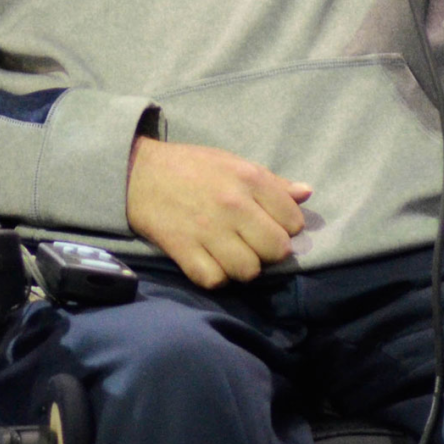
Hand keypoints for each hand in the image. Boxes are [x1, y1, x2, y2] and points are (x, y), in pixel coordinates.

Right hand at [126, 136, 310, 287]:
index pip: (293, 222)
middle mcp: (234, 205)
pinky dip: (215, 276)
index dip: (285, 228)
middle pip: (276, 250)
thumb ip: (272, 183)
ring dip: (242, 267)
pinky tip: (209, 261)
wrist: (138, 172)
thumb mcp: (234, 163)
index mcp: (249, 179)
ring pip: (248, 270)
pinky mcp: (184, 249)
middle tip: (252, 244)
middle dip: (268, 252)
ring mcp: (208, 229)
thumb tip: (306, 194)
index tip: (270, 226)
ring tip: (231, 254)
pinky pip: (215, 280)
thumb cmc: (191, 167)